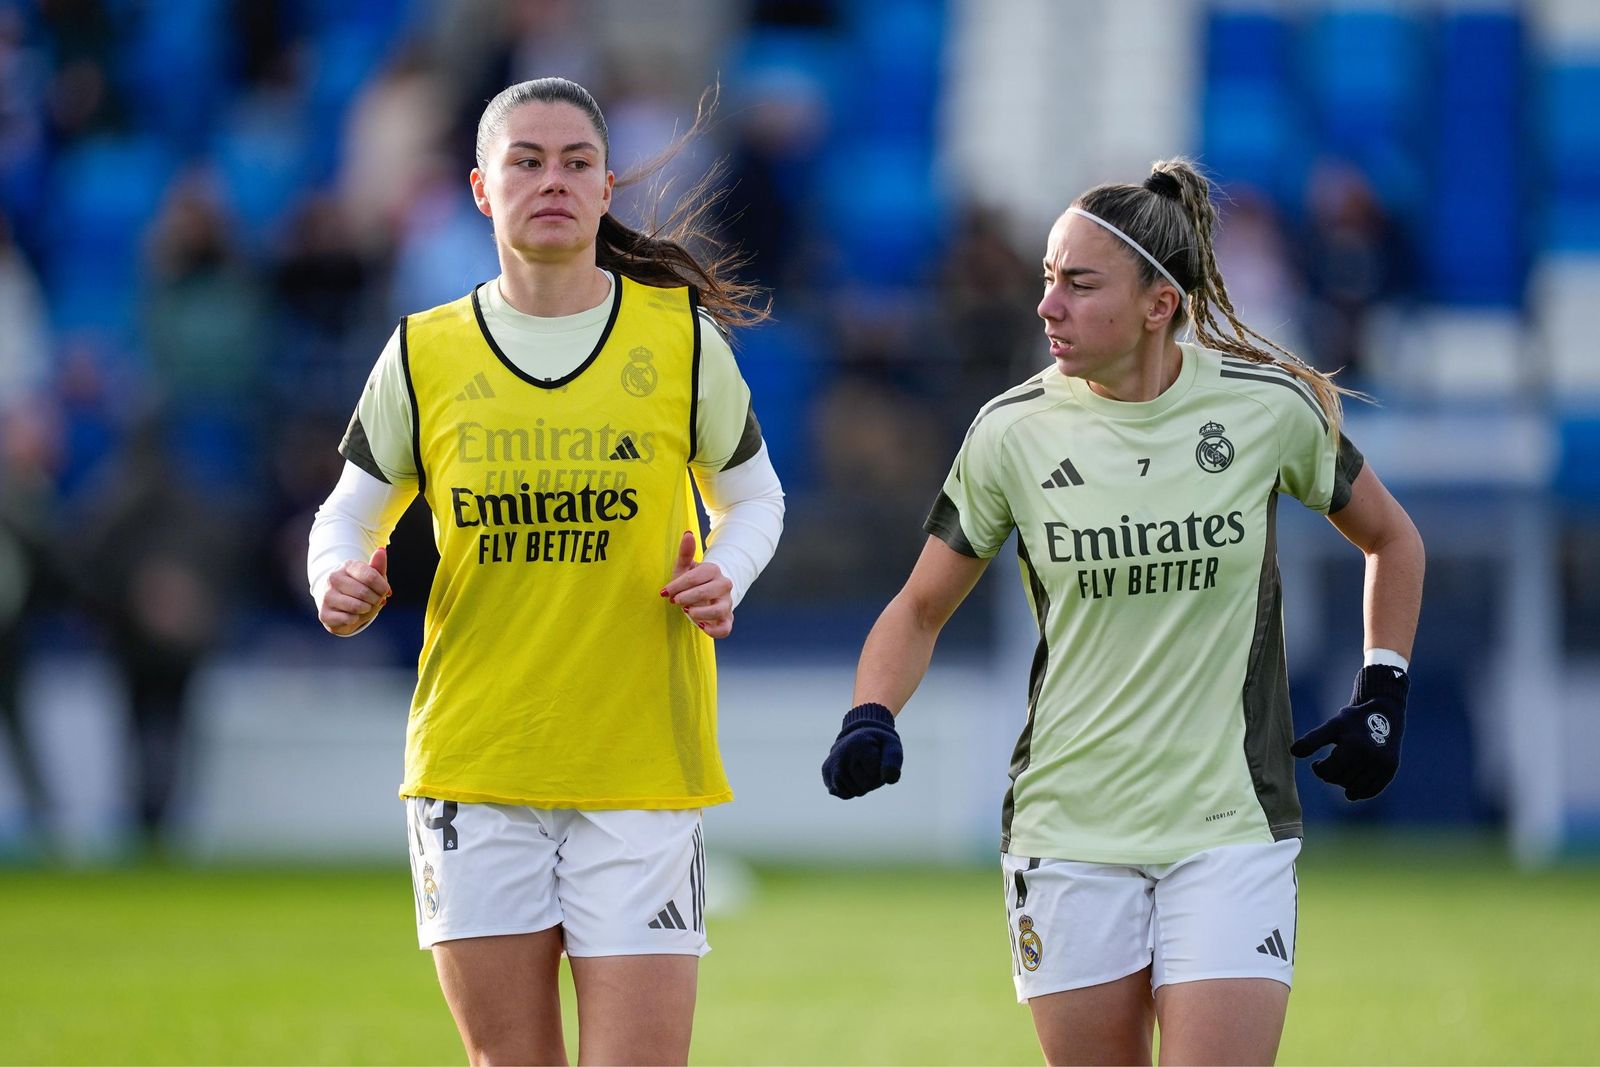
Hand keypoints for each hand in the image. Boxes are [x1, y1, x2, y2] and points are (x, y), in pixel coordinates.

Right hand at [318, 547, 390, 635]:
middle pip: (364, 593)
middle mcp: (333, 578)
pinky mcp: (324, 614)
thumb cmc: (361, 589)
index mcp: (347, 566)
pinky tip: (352, 615)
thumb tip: (381, 550)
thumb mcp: (373, 577)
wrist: (342, 607)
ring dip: (366, 609)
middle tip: (375, 601)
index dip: (383, 588)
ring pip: (356, 606)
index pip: (371, 576)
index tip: (386, 592)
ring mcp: (326, 595)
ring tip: (365, 607)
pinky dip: (355, 619)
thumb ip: (378, 566)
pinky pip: (348, 619)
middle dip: (376, 600)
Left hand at [660, 530, 733, 637]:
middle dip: (688, 597)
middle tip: (675, 602)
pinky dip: (714, 630)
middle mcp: (724, 585)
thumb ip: (685, 552)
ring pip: (720, 609)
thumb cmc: (692, 581)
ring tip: (688, 613)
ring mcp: (727, 603)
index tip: (665, 592)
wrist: (705, 595)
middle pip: (709, 591)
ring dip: (701, 613)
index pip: (696, 576)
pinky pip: (725, 628)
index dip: (678, 585)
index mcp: (713, 570)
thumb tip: (688, 533)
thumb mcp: (685, 567)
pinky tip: (701, 626)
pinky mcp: (727, 619)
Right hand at [821, 703, 903, 798]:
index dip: (882, 771)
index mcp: (858, 744)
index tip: (879, 757)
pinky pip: (843, 794)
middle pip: (865, 786)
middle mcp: (841, 754)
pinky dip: (851, 790)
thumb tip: (889, 779)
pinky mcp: (826, 772)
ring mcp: (831, 764)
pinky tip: (851, 776)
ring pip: (854, 792)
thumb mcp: (892, 746)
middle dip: (872, 780)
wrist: (858, 737)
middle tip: (870, 764)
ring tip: (861, 769)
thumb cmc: (878, 744)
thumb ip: (894, 761)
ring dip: (862, 786)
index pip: (875, 774)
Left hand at [1290, 665, 1407, 799]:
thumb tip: (1293, 752)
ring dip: (1344, 783)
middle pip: (1341, 780)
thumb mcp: (1331, 726)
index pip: (1328, 771)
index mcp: (1354, 746)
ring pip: (1355, 788)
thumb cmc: (1352, 720)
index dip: (1319, 769)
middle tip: (1331, 765)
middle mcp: (1370, 757)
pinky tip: (1352, 789)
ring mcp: (1382, 764)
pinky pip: (1372, 791)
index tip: (1318, 763)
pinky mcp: (1390, 770)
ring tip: (1342, 771)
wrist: (1384, 713)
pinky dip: (1360, 792)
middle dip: (1332, 775)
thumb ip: (1312, 740)